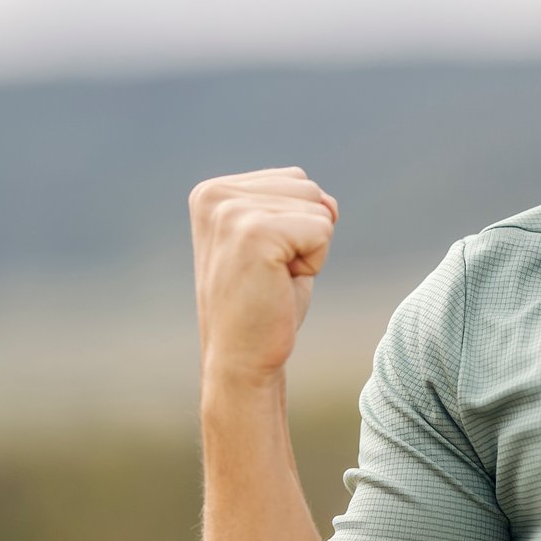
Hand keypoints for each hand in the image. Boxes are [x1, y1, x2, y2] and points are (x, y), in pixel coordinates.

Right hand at [189, 166, 339, 386]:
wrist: (241, 361)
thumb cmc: (262, 306)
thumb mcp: (273, 241)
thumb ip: (294, 206)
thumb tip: (330, 202)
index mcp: (211, 192)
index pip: (293, 179)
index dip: (295, 225)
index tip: (263, 261)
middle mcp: (214, 195)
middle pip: (308, 188)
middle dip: (306, 234)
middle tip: (270, 275)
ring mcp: (232, 212)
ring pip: (319, 207)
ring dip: (310, 249)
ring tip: (274, 279)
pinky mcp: (255, 232)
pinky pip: (322, 229)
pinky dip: (315, 262)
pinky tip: (280, 285)